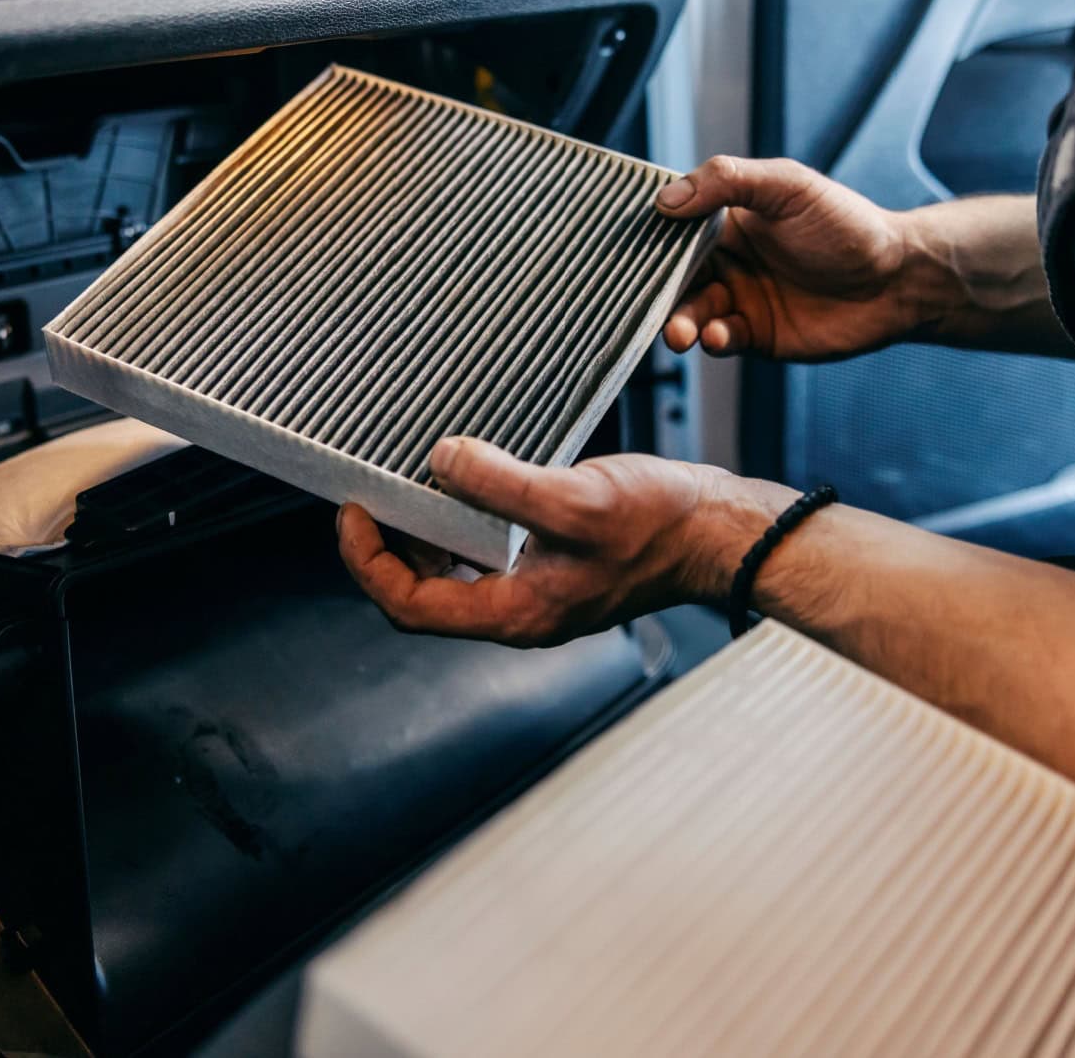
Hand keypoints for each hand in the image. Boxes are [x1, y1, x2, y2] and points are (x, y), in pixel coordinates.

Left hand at [337, 437, 779, 646]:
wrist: (721, 530)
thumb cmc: (662, 525)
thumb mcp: (574, 500)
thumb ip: (501, 484)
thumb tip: (441, 460)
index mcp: (514, 613)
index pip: (408, 605)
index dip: (367, 561)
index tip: (352, 508)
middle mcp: (519, 610)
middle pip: (420, 592)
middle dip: (386, 545)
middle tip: (369, 491)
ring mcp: (536, 590)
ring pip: (451, 570)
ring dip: (421, 530)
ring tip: (406, 482)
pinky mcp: (552, 564)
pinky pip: (485, 549)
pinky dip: (461, 518)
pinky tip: (464, 479)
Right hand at [656, 155, 926, 361]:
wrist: (896, 280)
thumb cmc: (848, 224)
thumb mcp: (787, 185)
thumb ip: (728, 182)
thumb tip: (667, 199)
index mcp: (728, 220)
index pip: (674, 228)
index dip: (650, 239)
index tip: (624, 251)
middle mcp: (729, 260)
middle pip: (674, 276)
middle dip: (657, 291)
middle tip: (646, 301)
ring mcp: (741, 299)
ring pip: (691, 312)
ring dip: (679, 322)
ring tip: (680, 332)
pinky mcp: (756, 335)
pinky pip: (721, 339)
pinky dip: (713, 340)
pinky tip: (719, 335)